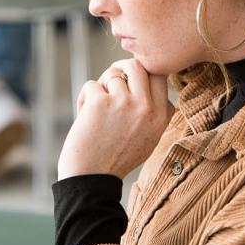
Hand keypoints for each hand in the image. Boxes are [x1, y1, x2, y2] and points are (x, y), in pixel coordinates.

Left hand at [57, 59, 174, 179]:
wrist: (91, 178)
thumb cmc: (117, 159)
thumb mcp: (150, 139)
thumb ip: (156, 112)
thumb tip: (154, 82)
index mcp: (160, 116)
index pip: (160, 75)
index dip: (145, 72)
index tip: (132, 78)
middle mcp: (146, 107)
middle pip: (138, 66)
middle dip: (122, 67)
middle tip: (112, 76)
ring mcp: (123, 103)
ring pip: (112, 74)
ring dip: (101, 86)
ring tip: (96, 108)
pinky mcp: (100, 102)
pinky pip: (92, 84)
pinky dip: (85, 97)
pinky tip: (84, 115)